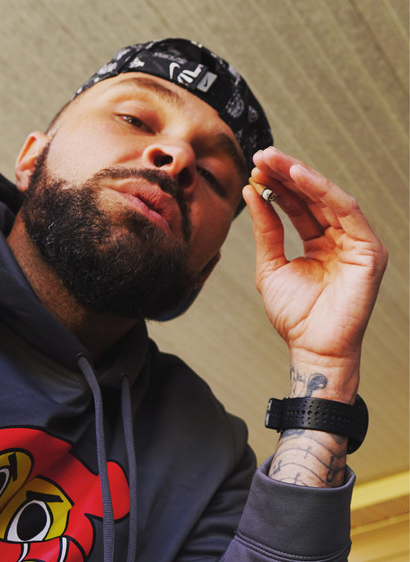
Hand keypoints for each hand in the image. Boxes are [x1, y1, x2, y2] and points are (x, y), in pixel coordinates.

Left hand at [243, 147, 387, 401]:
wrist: (311, 347)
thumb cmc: (294, 315)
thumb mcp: (271, 266)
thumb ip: (266, 230)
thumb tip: (252, 192)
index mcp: (319, 243)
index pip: (298, 205)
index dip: (277, 186)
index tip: (254, 168)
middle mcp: (339, 238)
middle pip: (312, 197)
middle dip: (286, 174)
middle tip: (262, 155)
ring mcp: (356, 242)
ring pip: (328, 198)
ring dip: (301, 175)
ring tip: (274, 160)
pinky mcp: (369, 249)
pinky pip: (347, 211)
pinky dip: (323, 190)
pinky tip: (299, 176)